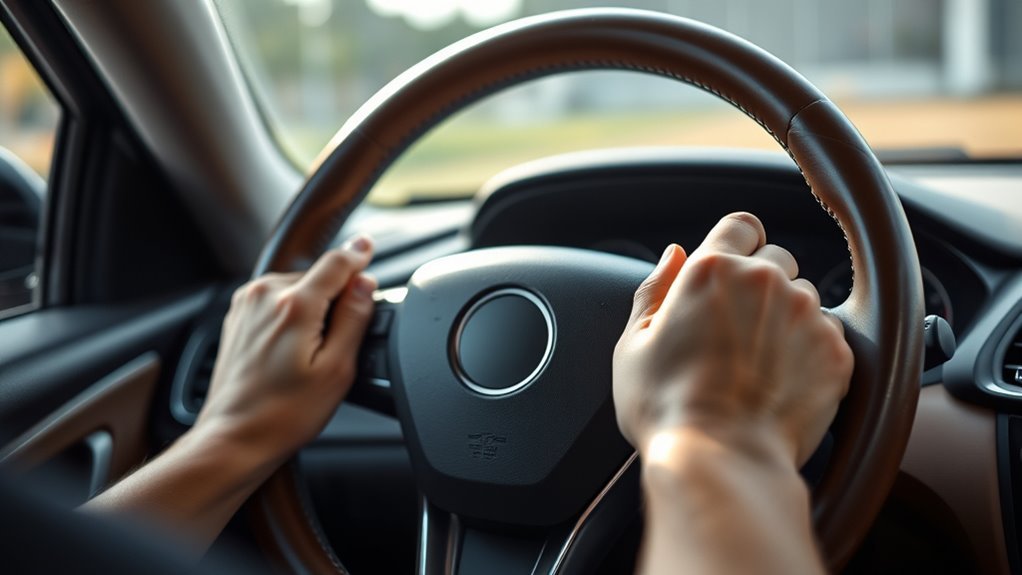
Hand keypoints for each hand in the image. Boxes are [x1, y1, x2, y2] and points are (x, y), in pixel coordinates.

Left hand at [195, 236, 377, 461]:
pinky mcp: (238, 316)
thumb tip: (365, 283)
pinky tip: (293, 351)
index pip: (337, 263)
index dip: (358, 254)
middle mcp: (265, 295)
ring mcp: (247, 304)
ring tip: (312, 353)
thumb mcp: (337, 369)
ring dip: (313, 306)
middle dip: (336, 296)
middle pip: (317, 276)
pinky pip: (277, 300)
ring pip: (297, 287)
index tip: (369, 246)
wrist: (235, 437)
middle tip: (340, 341)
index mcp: (295, 305)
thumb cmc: (284, 414)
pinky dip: (293, 314)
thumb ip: (354, 318)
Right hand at [613, 212, 852, 467]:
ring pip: (803, 298)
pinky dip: (809, 353)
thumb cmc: (667, 408)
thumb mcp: (632, 345)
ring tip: (758, 365)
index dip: (735, 246)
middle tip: (737, 331)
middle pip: (776, 259)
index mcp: (710, 271)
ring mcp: (805, 315)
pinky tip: (780, 383)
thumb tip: (673, 255)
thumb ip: (654, 290)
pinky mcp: (835, 351)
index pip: (740, 226)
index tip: (731, 272)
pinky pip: (828, 336)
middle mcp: (764, 281)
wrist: (720, 460)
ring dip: (786, 320)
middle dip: (760, 285)